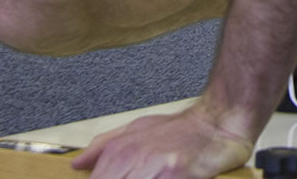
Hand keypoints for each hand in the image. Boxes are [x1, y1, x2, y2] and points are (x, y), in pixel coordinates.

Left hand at [72, 102, 253, 178]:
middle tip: (140, 175)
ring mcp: (154, 168)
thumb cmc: (179, 129)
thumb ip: (104, 146)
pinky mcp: (175, 174)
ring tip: (152, 176)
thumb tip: (78, 163)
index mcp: (119, 150)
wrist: (218, 123)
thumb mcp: (137, 128)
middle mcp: (133, 158)